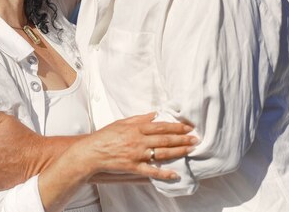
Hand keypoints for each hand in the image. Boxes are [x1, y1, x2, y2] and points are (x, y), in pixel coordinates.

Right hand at [72, 112, 195, 180]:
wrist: (92, 151)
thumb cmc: (105, 136)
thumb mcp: (122, 122)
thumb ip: (139, 118)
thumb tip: (155, 114)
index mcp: (136, 128)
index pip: (161, 126)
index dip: (176, 127)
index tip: (188, 127)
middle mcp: (138, 141)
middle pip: (165, 139)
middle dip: (182, 139)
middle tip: (196, 139)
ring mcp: (136, 154)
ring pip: (162, 153)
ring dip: (178, 152)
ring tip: (190, 150)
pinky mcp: (133, 167)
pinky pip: (151, 171)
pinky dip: (164, 173)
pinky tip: (175, 174)